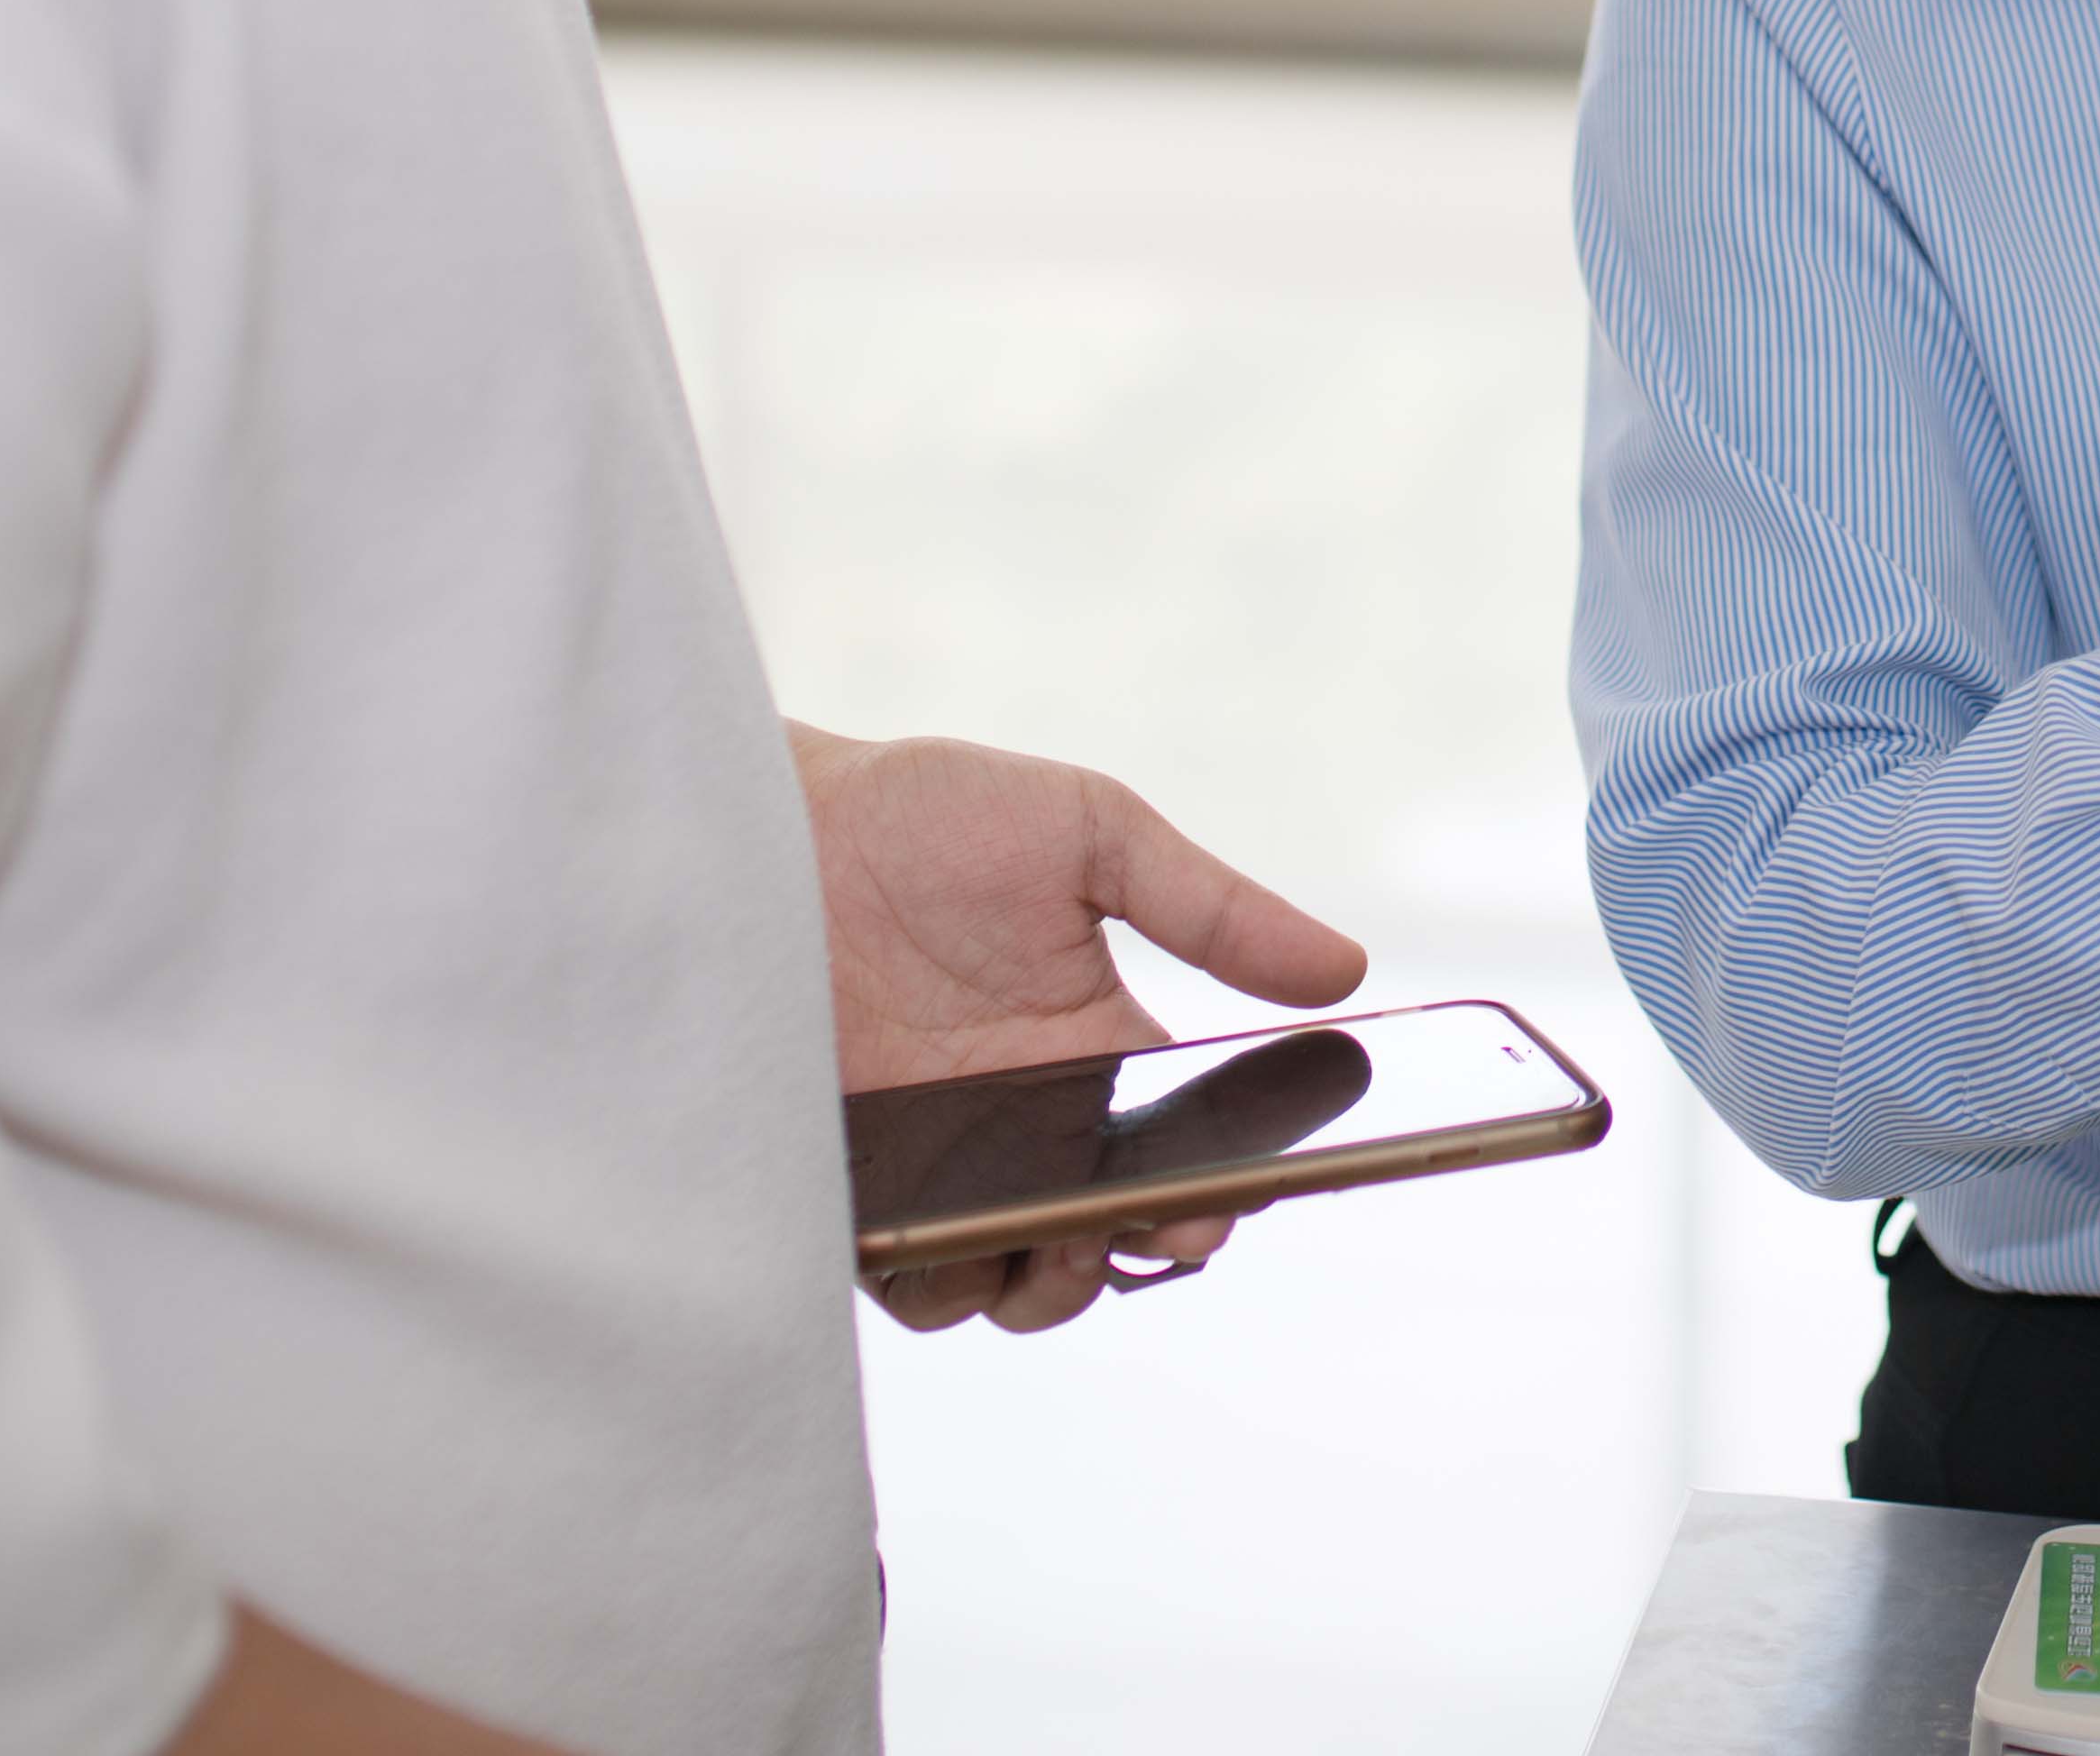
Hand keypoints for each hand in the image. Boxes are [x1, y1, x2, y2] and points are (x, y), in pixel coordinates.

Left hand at [791, 727, 1370, 1335]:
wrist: (754, 828)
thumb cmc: (921, 817)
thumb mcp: (1090, 834)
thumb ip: (1211, 908)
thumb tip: (1346, 971)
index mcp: (1090, 1053)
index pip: (1180, 1154)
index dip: (1216, 1191)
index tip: (1232, 1194)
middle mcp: (1017, 1130)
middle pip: (1103, 1242)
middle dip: (1135, 1249)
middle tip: (1144, 1218)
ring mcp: (929, 1170)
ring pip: (1005, 1281)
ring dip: (1046, 1280)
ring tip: (1052, 1232)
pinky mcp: (845, 1193)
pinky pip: (901, 1274)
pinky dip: (936, 1277)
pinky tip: (949, 1234)